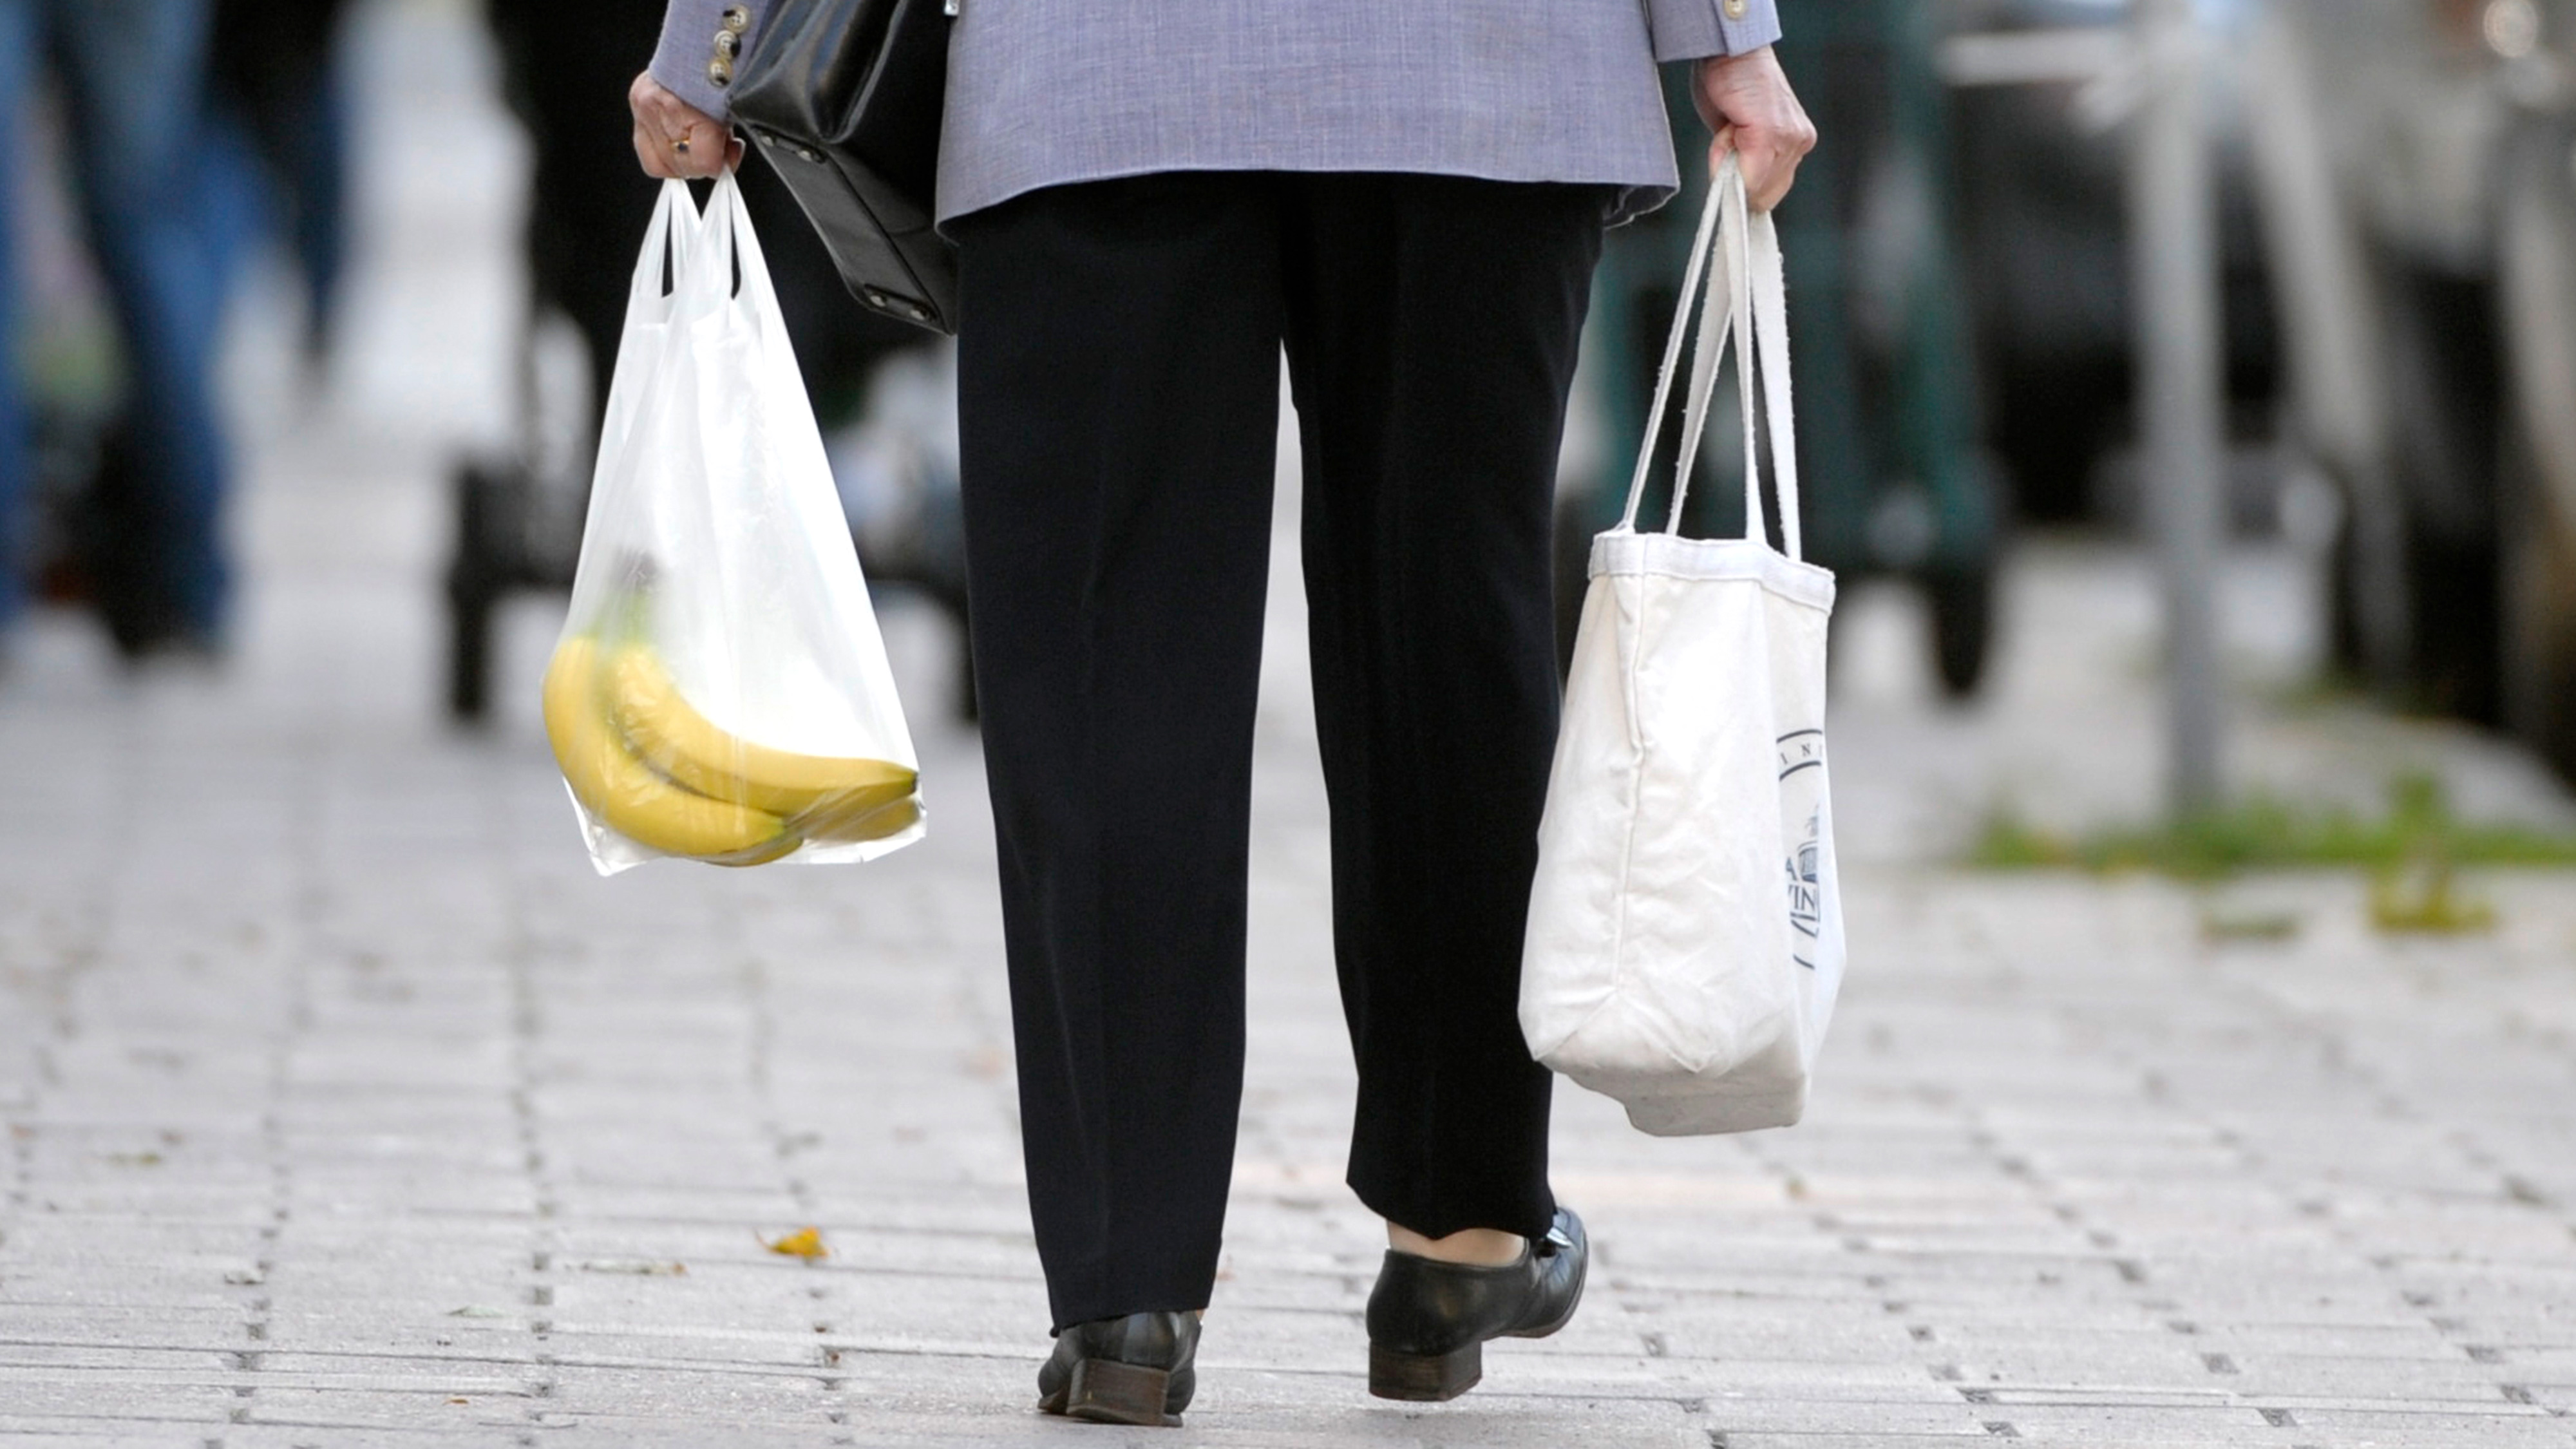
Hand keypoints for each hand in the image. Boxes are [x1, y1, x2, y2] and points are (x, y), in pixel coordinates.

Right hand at [630, 71, 742, 178]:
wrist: (703, 39)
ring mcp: (645, 105)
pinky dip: (664, 151)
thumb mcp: (731, 112)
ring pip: (660, 163)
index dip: (718, 166)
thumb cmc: (722, 73)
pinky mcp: (636, 101)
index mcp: (693, 108)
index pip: (702, 162)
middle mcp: (663, 107)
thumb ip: (725, 144)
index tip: (726, 159)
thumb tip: (722, 166)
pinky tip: (678, 141)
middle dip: (700, 165)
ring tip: (696, 143)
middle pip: (680, 166)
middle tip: (713, 151)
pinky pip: (645, 148)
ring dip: (681, 160)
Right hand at [1691, 46, 1815, 211]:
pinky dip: (1725, 158)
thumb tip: (1735, 191)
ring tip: (1730, 127)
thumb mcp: (1739, 133)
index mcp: (1796, 143)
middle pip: (1764, 196)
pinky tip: (1729, 127)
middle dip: (1737, 181)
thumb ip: (1744, 161)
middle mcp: (1800, 143)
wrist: (1732, 48)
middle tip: (1727, 139)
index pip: (1772, 192)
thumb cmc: (1731, 84)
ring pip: (1753, 187)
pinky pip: (1745, 173)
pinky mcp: (1774, 134)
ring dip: (1729, 165)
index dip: (1744, 191)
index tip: (1727, 173)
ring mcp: (1791, 140)